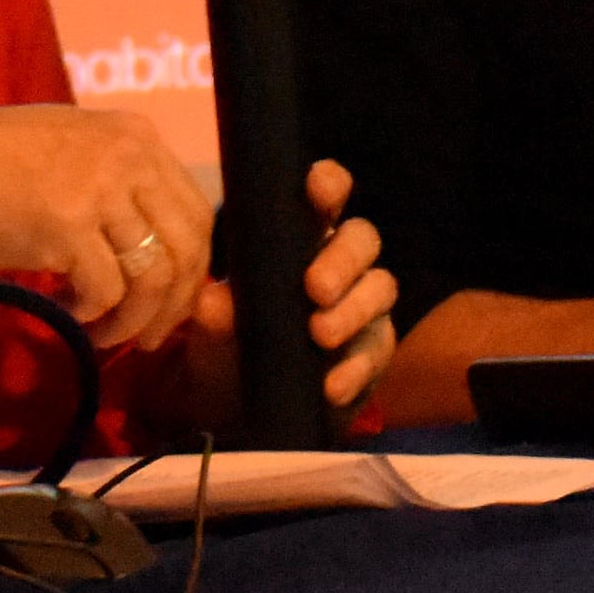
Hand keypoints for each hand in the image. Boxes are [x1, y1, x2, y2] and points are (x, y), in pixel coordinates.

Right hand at [0, 103, 219, 353]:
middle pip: (187, 247)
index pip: (197, 211)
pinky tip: (65, 311)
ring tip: (103, 333)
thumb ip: (122, 189)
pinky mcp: (68, 226)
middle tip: (149, 336)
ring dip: (132, 320)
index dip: (192, 269)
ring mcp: (100, 189)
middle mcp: (129, 157)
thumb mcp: (76, 153)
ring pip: (152, 277)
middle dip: (174, 304)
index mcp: (137, 136)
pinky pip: (105, 291)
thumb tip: (159, 253)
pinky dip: (91, 315)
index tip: (171, 303)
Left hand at [175, 159, 403, 425]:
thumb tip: (213, 301)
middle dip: (343, 259)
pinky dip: (356, 369)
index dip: (328, 184)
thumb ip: (217, 313)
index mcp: (303, 239)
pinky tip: (331, 386)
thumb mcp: (215, 329)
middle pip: (363, 239)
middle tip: (315, 287)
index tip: (317, 186)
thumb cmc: (230, 344)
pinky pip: (378, 352)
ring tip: (320, 335)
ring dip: (352, 311)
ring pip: (380, 289)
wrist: (238, 408)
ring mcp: (363, 307)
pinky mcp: (373, 354)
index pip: (326, 198)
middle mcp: (342, 265)